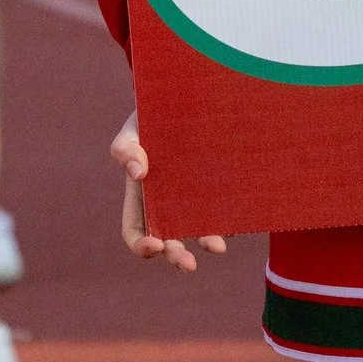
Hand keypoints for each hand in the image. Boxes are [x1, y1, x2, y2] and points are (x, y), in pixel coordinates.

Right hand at [112, 110, 226, 272]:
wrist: (186, 97)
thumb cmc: (151, 116)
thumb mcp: (133, 129)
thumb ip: (126, 150)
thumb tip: (138, 174)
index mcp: (141, 197)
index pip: (136, 231)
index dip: (142, 245)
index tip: (154, 246)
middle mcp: (168, 203)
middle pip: (169, 240)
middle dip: (176, 255)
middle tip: (188, 264)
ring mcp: (195, 197)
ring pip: (200, 229)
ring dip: (207, 241)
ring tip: (217, 246)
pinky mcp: (219, 186)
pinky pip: (224, 209)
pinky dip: (229, 219)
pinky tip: (236, 222)